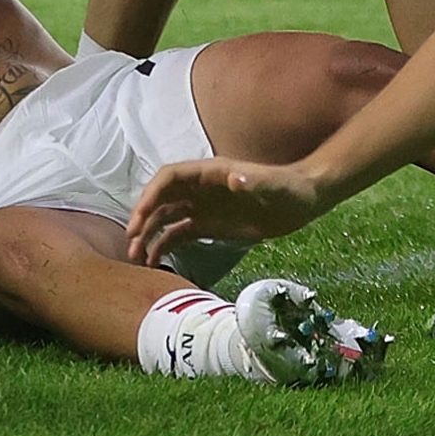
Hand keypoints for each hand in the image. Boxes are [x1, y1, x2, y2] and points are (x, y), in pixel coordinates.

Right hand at [125, 156, 325, 263]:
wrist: (302, 202)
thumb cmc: (288, 187)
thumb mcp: (272, 185)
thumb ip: (253, 182)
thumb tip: (233, 179)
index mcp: (208, 173)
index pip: (170, 178)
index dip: (152, 193)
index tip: (141, 214)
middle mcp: (199, 189)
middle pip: (161, 199)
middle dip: (143, 218)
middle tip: (132, 242)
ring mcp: (202, 207)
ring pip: (165, 218)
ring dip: (149, 235)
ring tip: (137, 258)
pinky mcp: (209, 225)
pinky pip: (179, 234)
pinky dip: (164, 246)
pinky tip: (155, 262)